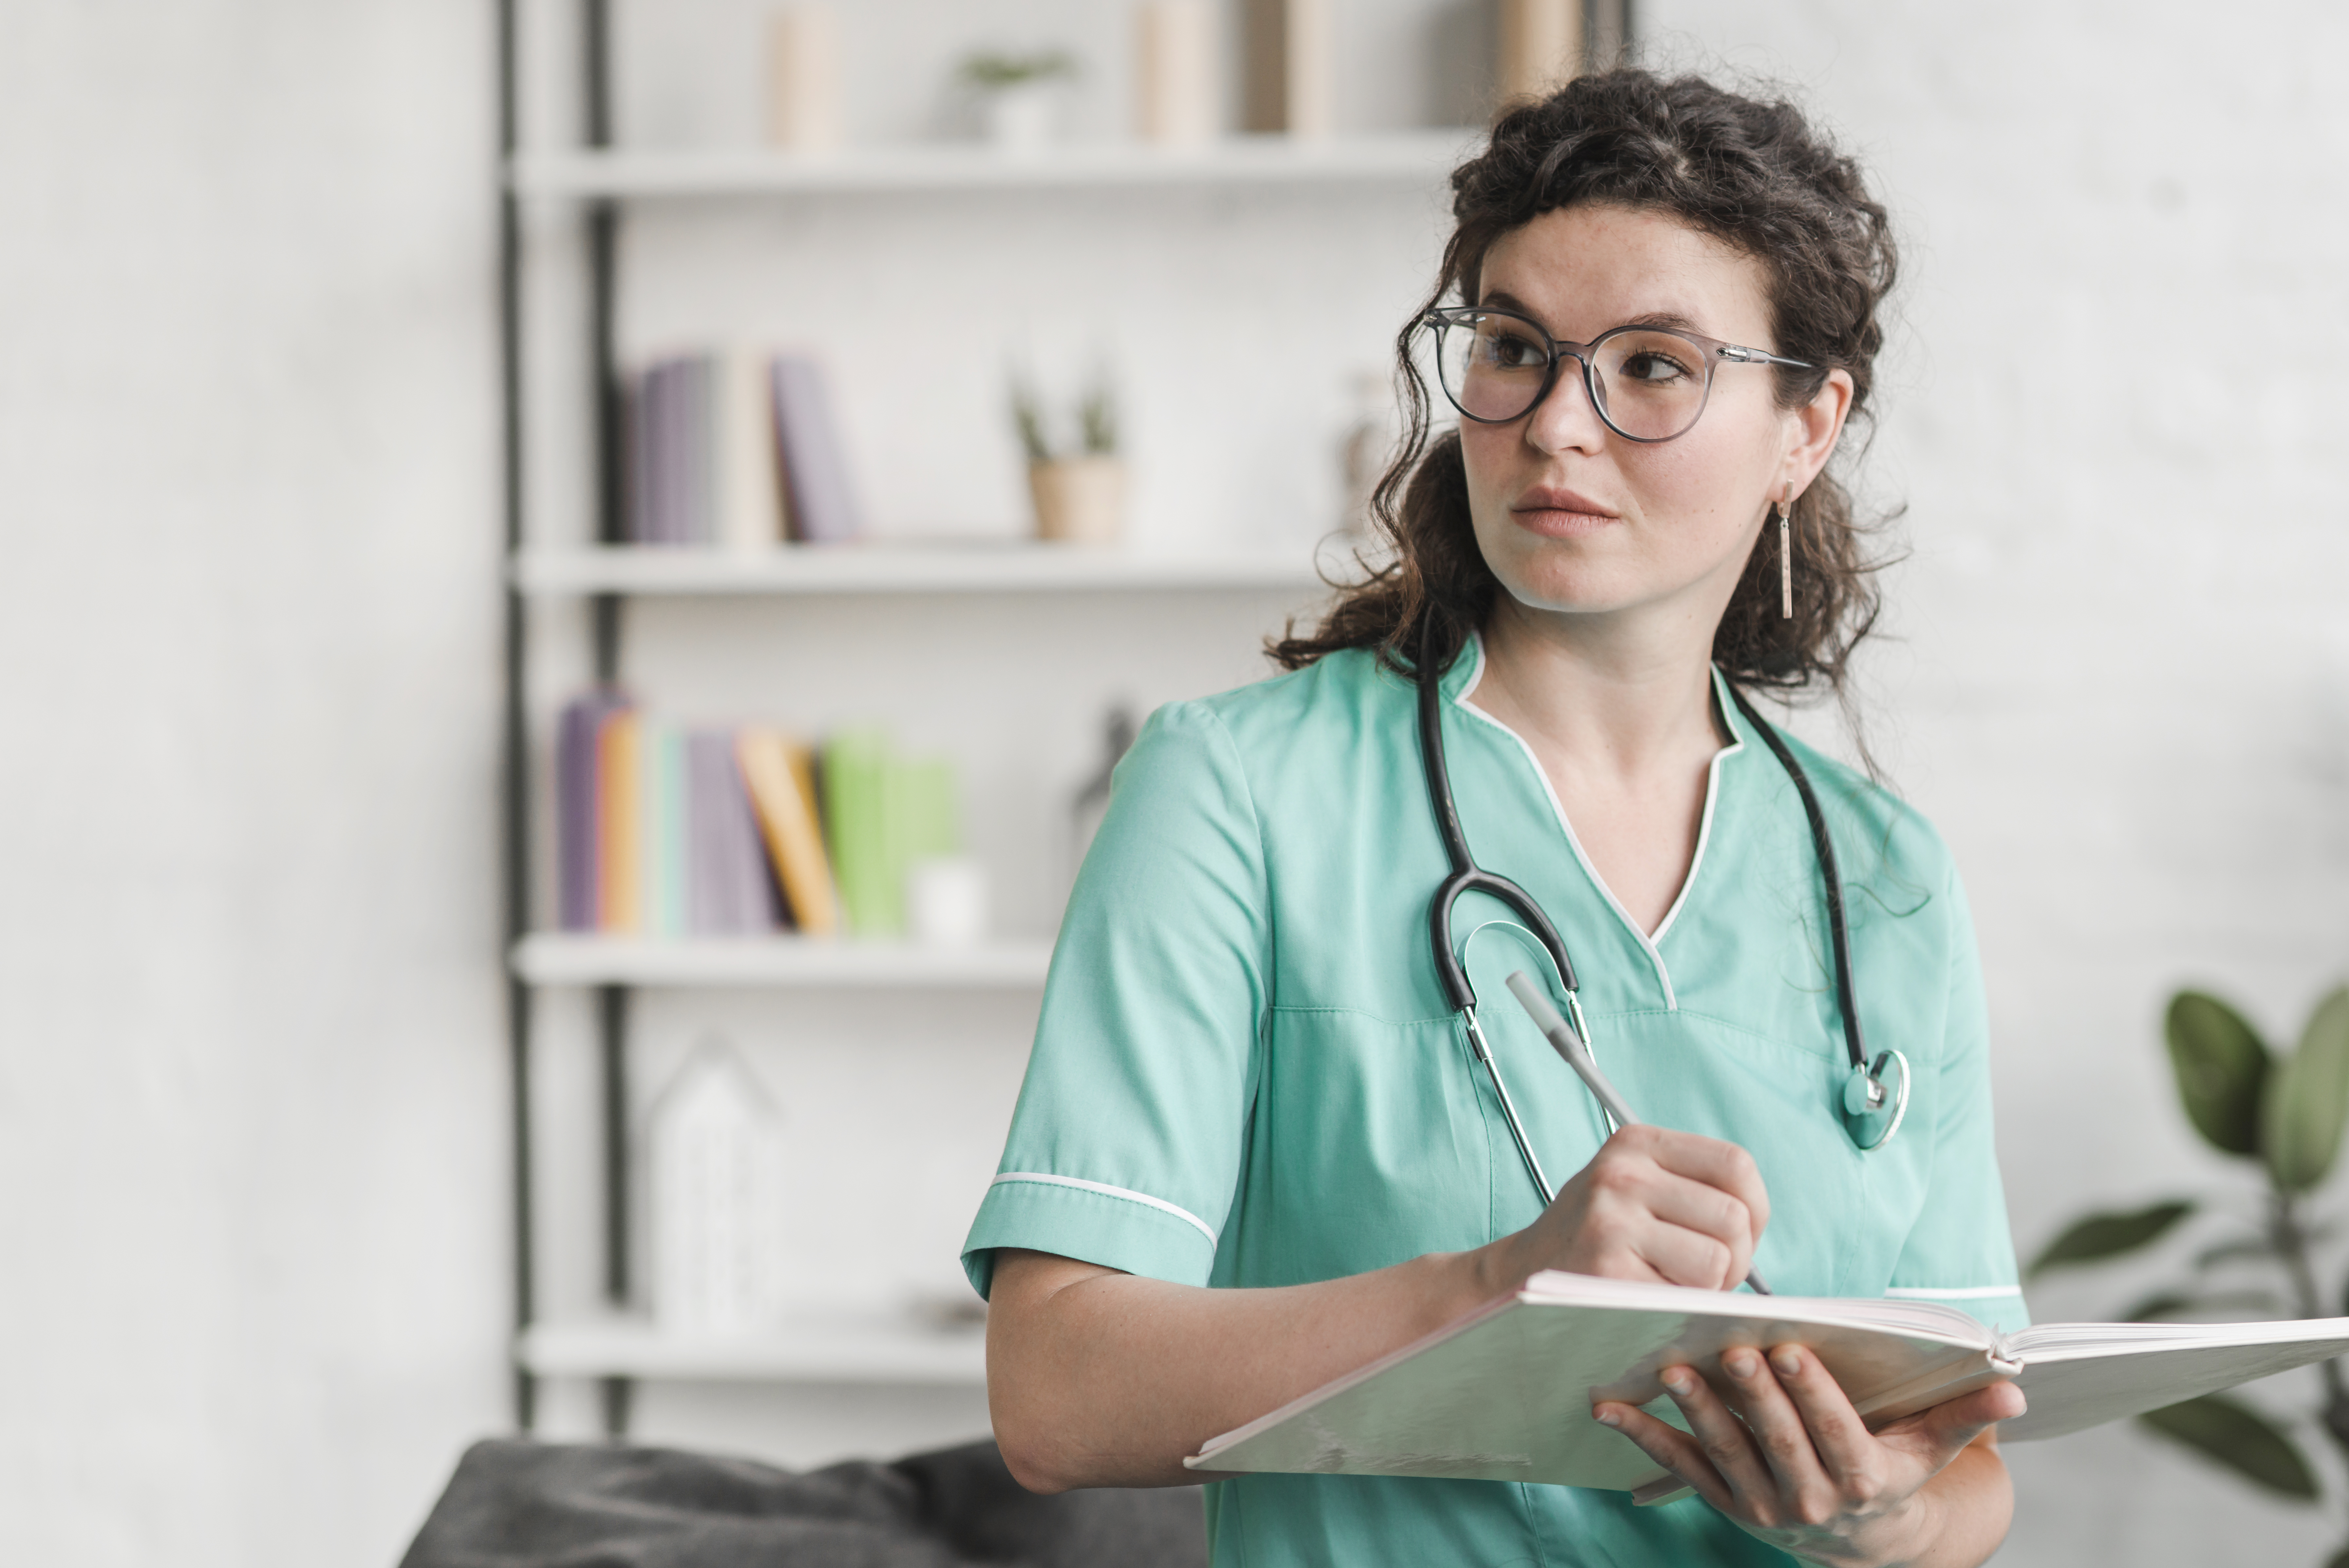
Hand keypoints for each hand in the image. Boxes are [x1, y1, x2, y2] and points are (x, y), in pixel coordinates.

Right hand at [1499, 1125, 1769, 1290]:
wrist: (1519, 1277)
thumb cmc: (1594, 1237)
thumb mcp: (1633, 1186)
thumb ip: (1692, 1186)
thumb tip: (1755, 1224)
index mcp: (1635, 1143)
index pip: (1736, 1165)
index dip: (1754, 1208)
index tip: (1737, 1235)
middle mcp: (1622, 1173)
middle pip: (1733, 1219)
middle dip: (1736, 1260)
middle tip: (1705, 1275)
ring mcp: (1611, 1221)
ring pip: (1717, 1262)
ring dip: (1709, 1289)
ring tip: (1675, 1285)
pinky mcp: (1607, 1271)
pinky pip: (1685, 1298)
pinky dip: (1680, 1311)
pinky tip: (1651, 1302)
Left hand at [1594, 1344, 2026, 1566]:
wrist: (1860, 1540)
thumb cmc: (1895, 1470)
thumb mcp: (1931, 1448)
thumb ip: (1963, 1414)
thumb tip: (2013, 1386)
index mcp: (1859, 1480)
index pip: (1835, 1434)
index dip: (1813, 1394)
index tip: (1793, 1349)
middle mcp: (1808, 1500)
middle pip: (1777, 1441)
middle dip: (1754, 1395)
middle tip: (1731, 1347)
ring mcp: (1760, 1505)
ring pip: (1725, 1454)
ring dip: (1695, 1413)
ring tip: (1670, 1369)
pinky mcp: (1723, 1502)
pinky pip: (1680, 1468)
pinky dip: (1644, 1438)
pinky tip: (1609, 1407)